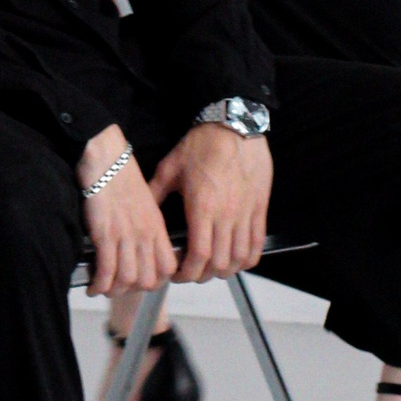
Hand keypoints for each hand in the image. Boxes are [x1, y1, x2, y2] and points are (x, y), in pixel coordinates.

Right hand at [78, 125, 176, 299]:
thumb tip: (140, 247)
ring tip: (104, 288)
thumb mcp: (145, 203)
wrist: (106, 160)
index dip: (157, 280)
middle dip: (133, 289)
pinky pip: (107, 271)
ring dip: (114, 290)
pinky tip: (92, 286)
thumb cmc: (122, 178)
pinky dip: (99, 284)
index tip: (142, 281)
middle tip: (120, 286)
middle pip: (149, 279)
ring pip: (128, 280)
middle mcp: (145, 235)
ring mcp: (126, 236)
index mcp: (157, 227)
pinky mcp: (106, 235)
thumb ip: (147, 226)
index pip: (168, 267)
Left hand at [150, 123, 270, 283]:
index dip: (188, 272)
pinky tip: (238, 258)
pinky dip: (248, 257)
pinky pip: (258, 242)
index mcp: (202, 207)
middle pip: (220, 263)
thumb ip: (155, 192)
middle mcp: (226, 215)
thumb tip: (141, 210)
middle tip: (193, 271)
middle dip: (204, 274)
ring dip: (226, 269)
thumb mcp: (171, 167)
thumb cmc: (203, 144)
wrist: (234, 125)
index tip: (178, 273)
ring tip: (214, 267)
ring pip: (240, 257)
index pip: (199, 255)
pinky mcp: (260, 207)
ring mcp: (246, 213)